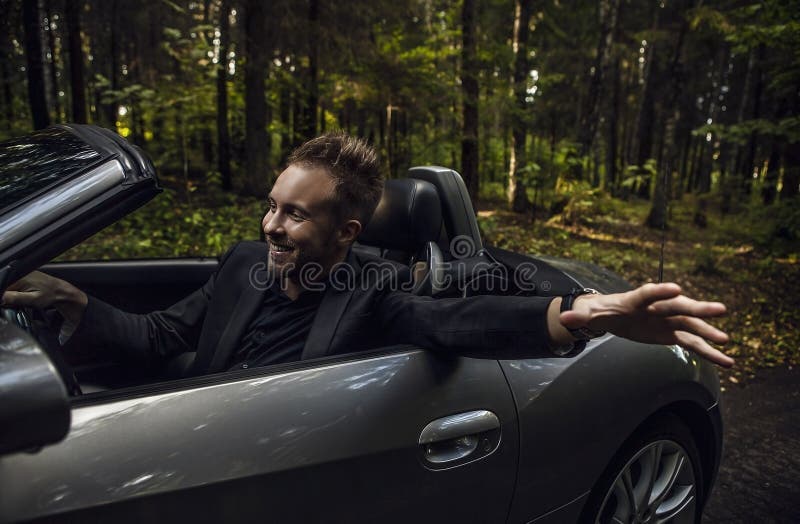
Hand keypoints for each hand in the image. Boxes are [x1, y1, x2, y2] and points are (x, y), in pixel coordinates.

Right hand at [2, 271, 87, 325]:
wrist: (61, 291)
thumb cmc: (50, 295)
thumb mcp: (32, 300)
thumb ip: (15, 298)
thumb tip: (0, 298)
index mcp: (19, 277)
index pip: (2, 287)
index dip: (4, 298)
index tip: (9, 303)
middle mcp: (19, 274)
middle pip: (3, 287)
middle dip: (7, 297)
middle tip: (18, 302)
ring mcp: (21, 275)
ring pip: (7, 287)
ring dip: (11, 295)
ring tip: (22, 298)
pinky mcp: (22, 277)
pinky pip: (12, 286)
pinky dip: (15, 293)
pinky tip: (23, 295)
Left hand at [560, 283, 732, 367]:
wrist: (616, 315)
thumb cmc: (604, 311)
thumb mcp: (591, 314)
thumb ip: (580, 317)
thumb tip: (564, 319)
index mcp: (637, 299)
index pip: (649, 293)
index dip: (661, 291)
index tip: (676, 288)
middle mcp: (658, 307)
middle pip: (679, 306)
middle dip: (698, 308)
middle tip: (719, 309)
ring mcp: (669, 320)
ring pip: (691, 326)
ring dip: (709, 333)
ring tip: (727, 341)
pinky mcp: (673, 333)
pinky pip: (693, 344)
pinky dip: (708, 352)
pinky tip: (727, 361)